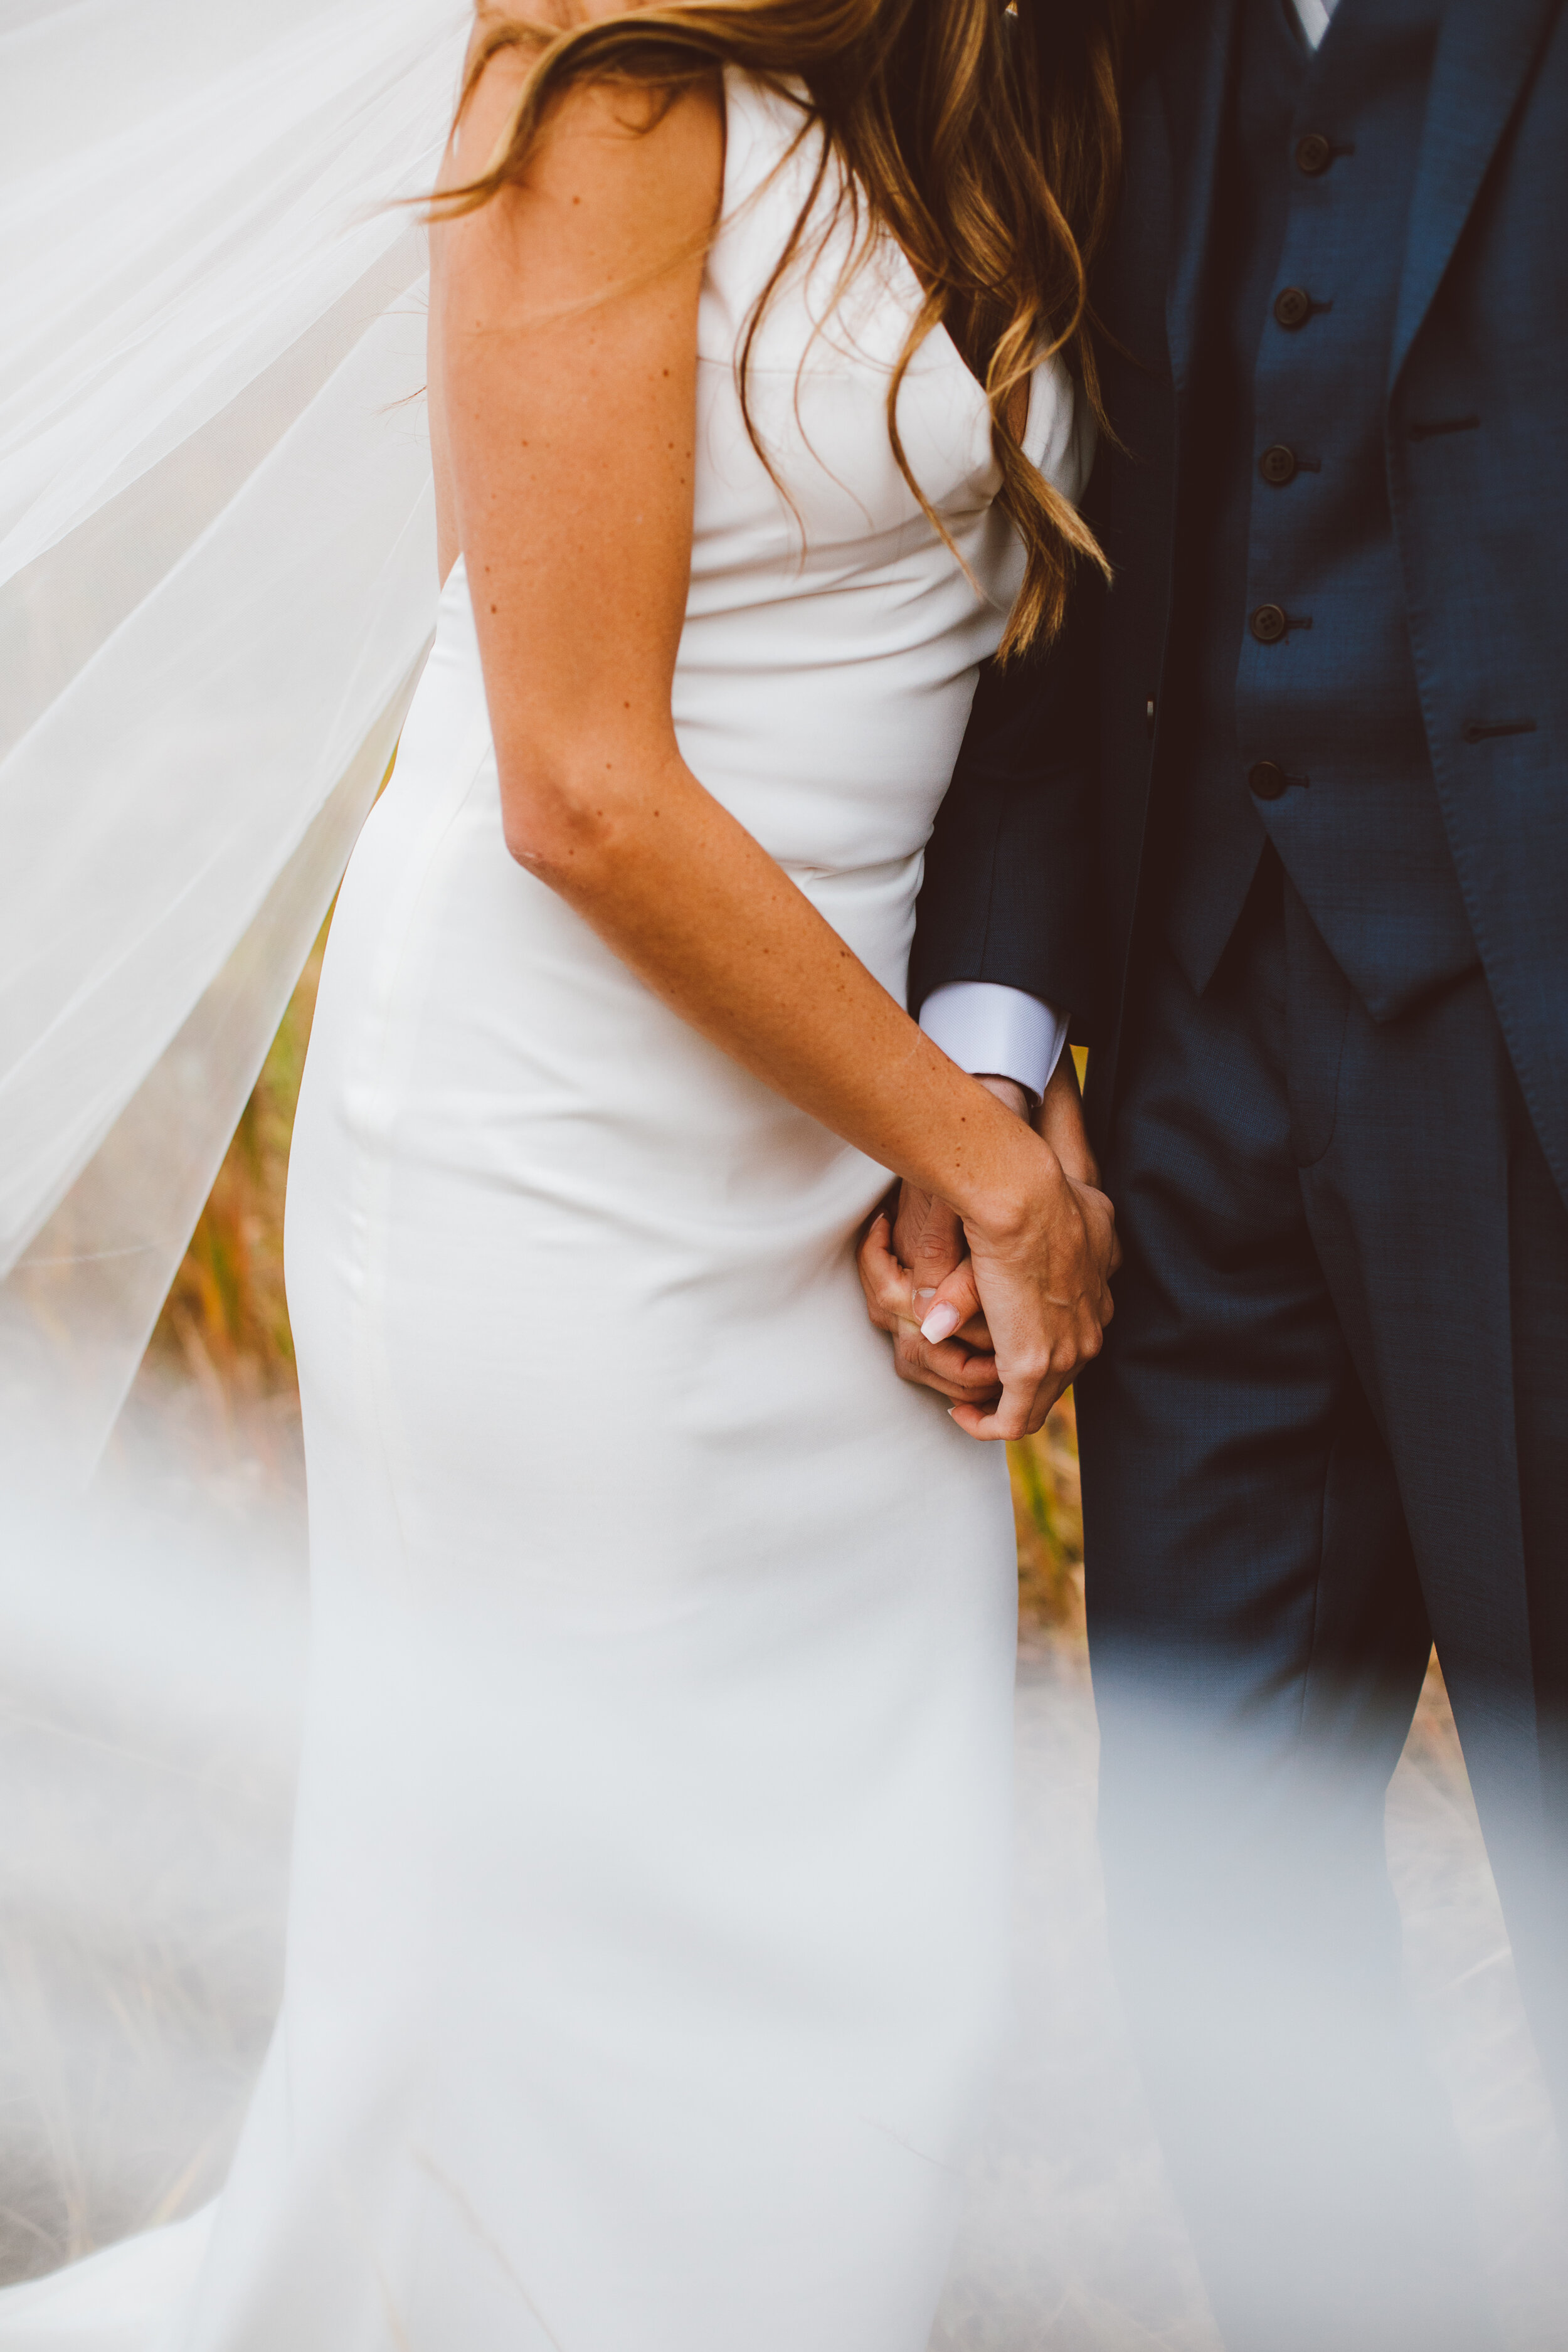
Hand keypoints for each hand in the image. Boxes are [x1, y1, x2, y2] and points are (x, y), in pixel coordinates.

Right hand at [856, 1059, 1117, 1436]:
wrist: (1021, 1193)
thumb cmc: (1025, 1184)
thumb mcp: (1043, 1203)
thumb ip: (1044, 1222)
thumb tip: (1023, 1230)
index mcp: (1100, 1282)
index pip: (1081, 1323)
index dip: (1047, 1334)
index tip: (1008, 1333)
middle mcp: (1095, 1320)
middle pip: (1066, 1364)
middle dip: (1026, 1376)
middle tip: (983, 1376)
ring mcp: (1069, 1348)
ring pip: (1042, 1397)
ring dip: (1004, 1404)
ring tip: (968, 1401)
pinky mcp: (1034, 1367)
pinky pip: (1015, 1420)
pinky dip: (988, 1425)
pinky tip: (962, 1414)